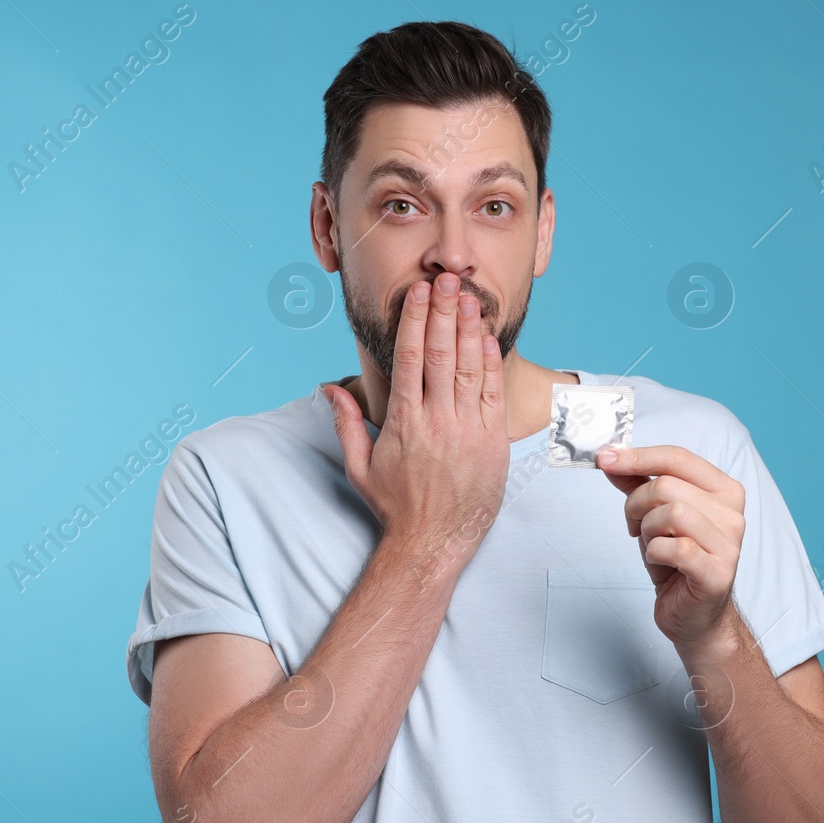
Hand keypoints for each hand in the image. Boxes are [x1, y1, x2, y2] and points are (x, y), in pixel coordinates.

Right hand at [325, 272, 509, 575]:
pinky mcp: (491, 442)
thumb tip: (329, 388)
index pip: (409, 358)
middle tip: (447, 279)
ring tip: (469, 297)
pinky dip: (491, 365)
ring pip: (470, 368)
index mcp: (404, 422)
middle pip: (441, 353)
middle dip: (443, 312)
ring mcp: (467, 430)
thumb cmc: (396, 506)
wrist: (433, 543)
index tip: (417, 293)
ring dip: (469, 329)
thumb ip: (347, 424)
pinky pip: (493, 395)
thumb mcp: (360, 467)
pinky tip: (487, 339)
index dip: (414, 321)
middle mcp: (437, 421)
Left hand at [597, 445, 745, 645]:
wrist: (694, 615)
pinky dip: (655, 552)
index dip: (637, 456)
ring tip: (651, 544)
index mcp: (724, 490)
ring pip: (671, 513)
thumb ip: (637, 484)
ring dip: (647, 529)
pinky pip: (674, 548)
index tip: (606, 459)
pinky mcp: (717, 572)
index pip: (678, 457)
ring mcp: (729, 543)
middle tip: (635, 525)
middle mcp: (732, 513)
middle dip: (636, 504)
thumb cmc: (677, 564)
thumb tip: (611, 457)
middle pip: (667, 485)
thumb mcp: (653, 516)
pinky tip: (659, 561)